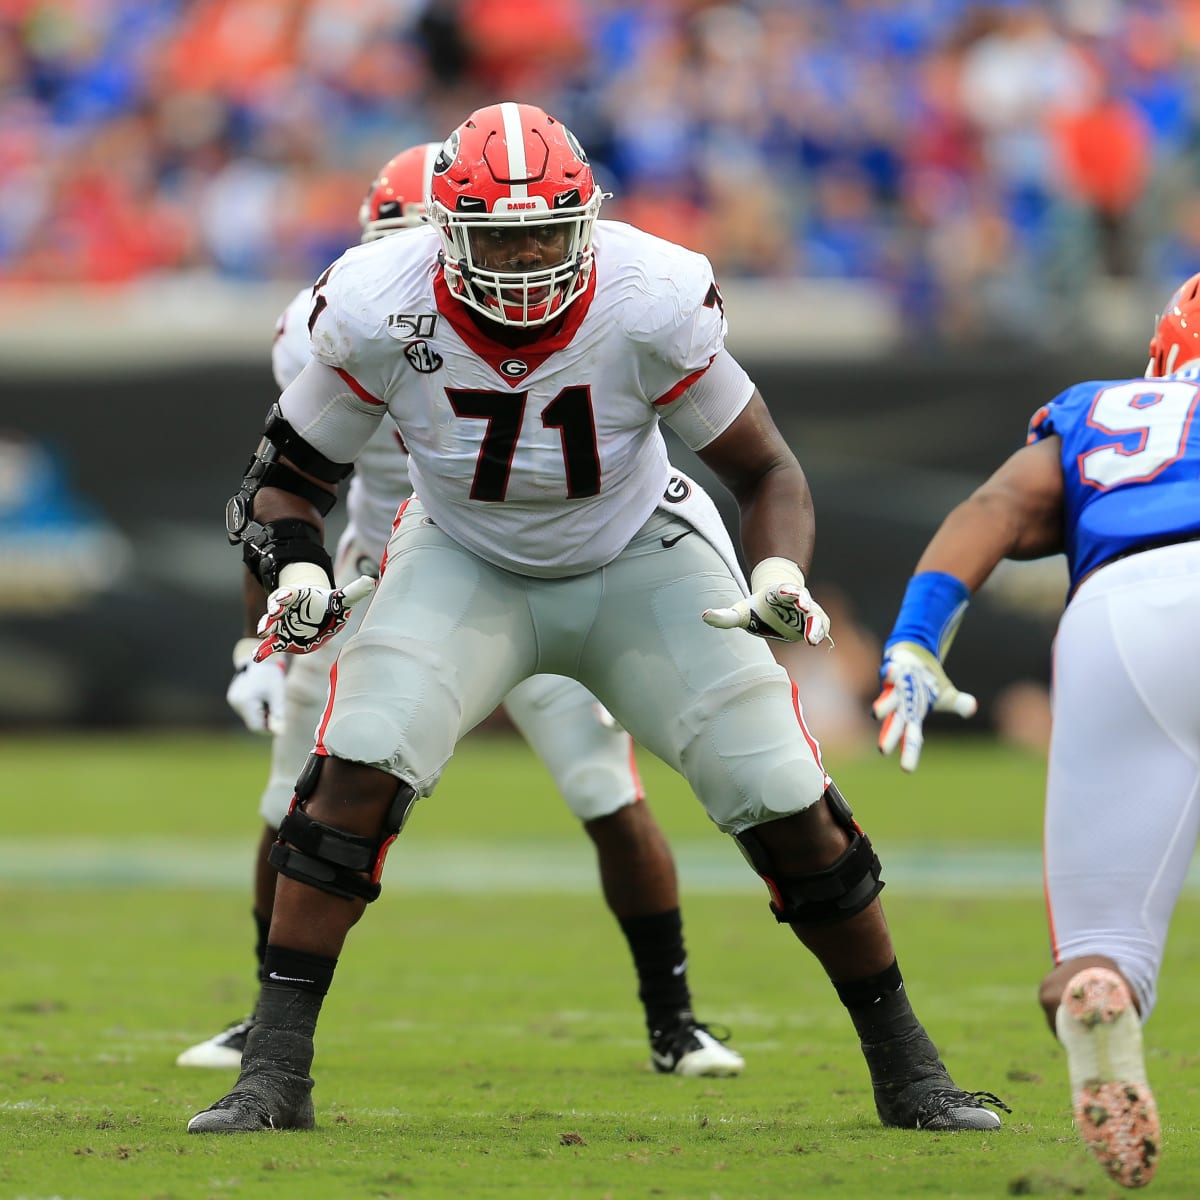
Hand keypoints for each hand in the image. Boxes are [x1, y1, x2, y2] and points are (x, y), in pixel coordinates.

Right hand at [226, 637, 287, 733]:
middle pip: (252, 722)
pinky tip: (261, 695)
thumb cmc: (271, 676)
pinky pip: (246, 710)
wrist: (260, 659)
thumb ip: (278, 715)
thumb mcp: (278, 695)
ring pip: (249, 717)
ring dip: (261, 713)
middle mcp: (235, 701)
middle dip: (266, 719)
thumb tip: (279, 734)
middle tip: (275, 707)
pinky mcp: (233, 697)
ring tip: (268, 698)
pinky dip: (256, 708)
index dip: (269, 728)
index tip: (280, 722)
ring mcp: (232, 699)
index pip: (256, 727)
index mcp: (245, 701)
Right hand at [255, 567, 376, 659]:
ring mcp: (281, 623)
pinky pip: (270, 644)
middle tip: (275, 612)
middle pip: (277, 606)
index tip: (287, 596)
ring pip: (270, 623)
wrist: (317, 616)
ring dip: (266, 626)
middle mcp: (287, 608)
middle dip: (275, 609)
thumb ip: (353, 592)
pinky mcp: (281, 638)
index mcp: (299, 596)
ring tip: (264, 632)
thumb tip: (371, 582)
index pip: (292, 593)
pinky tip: (258, 657)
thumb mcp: (341, 599)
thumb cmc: (328, 606)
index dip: (288, 594)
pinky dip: (263, 650)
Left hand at [702, 557, 831, 645]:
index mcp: (777, 593)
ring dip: (815, 624)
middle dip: (803, 601)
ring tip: (812, 638)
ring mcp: (808, 611)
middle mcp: (796, 599)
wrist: (778, 606)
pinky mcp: (814, 623)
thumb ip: (725, 616)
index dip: (784, 590)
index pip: (782, 589)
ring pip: (815, 614)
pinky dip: (820, 633)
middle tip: (803, 605)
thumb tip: (704, 616)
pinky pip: (820, 627)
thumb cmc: (758, 609)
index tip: (785, 592)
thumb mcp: (741, 611)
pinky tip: (815, 642)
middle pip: (803, 598)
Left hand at [873, 641, 977, 771]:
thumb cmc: (927, 683)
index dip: (909, 753)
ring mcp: (895, 689)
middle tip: (883, 750)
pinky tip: (888, 670)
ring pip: (887, 700)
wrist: (913, 658)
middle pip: (895, 724)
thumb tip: (973, 708)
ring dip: (883, 706)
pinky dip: (889, 672)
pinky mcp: (892, 672)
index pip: (912, 738)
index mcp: (914, 715)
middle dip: (890, 736)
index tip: (907, 769)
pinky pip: (890, 672)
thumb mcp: (947, 696)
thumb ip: (959, 704)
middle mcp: (901, 705)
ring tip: (875, 713)